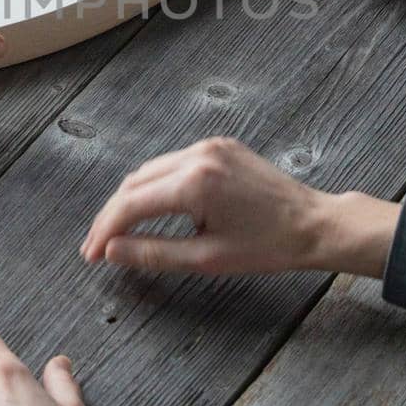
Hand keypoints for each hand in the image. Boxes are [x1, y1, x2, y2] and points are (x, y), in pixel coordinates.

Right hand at [80, 137, 399, 276]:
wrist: (314, 223)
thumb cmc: (268, 246)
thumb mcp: (207, 259)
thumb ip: (153, 254)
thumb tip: (112, 252)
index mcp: (195, 183)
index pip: (131, 204)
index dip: (105, 231)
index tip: (91, 255)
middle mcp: (198, 155)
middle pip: (134, 183)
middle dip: (112, 216)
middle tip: (97, 247)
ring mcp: (209, 146)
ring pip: (151, 170)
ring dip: (130, 199)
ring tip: (118, 231)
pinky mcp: (219, 146)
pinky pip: (173, 163)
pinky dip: (155, 185)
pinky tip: (148, 208)